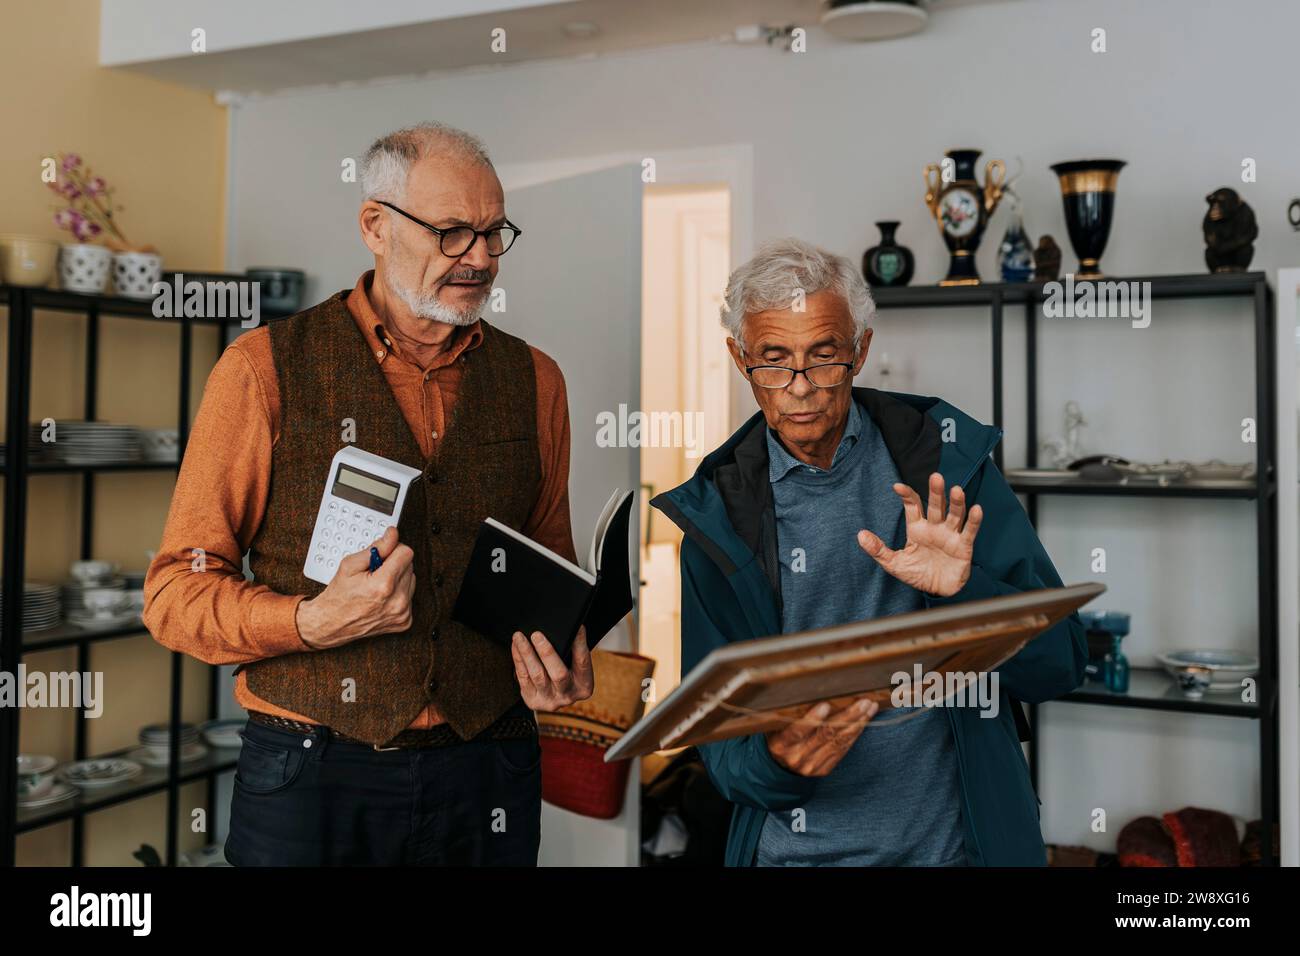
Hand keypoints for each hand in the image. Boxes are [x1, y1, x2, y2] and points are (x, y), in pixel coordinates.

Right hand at [296, 526, 414, 648]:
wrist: (332, 623)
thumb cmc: (339, 596)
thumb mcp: (350, 564)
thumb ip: (376, 547)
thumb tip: (393, 535)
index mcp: (384, 585)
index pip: (406, 552)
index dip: (393, 549)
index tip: (383, 553)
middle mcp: (397, 601)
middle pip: (410, 565)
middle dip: (394, 564)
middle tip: (374, 572)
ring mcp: (403, 613)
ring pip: (411, 580)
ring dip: (398, 578)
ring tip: (377, 586)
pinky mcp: (405, 621)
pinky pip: (410, 596)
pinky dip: (398, 593)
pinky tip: (383, 597)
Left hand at [511, 626, 594, 710]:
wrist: (555, 697)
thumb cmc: (567, 674)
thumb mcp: (576, 667)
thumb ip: (574, 650)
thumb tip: (570, 628)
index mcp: (584, 685)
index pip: (582, 662)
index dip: (579, 644)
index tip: (576, 627)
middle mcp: (568, 695)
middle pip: (558, 674)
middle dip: (546, 652)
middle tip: (536, 635)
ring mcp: (549, 701)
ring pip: (536, 675)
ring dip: (526, 653)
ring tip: (519, 637)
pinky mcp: (533, 701)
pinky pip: (523, 678)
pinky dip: (519, 660)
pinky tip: (516, 647)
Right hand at [766, 696, 878, 776]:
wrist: (779, 765)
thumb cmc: (779, 736)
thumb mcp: (775, 725)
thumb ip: (789, 713)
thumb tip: (810, 690)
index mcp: (781, 744)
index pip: (797, 731)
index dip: (812, 719)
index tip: (826, 705)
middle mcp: (796, 756)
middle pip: (825, 735)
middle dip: (847, 717)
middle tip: (863, 702)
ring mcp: (811, 765)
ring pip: (838, 742)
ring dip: (857, 724)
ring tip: (869, 708)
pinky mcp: (823, 769)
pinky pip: (842, 750)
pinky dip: (854, 734)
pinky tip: (863, 721)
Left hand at [857, 472, 982, 597]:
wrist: (938, 591)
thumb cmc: (917, 574)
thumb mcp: (894, 564)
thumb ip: (878, 549)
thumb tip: (860, 535)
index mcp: (917, 528)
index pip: (913, 506)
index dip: (907, 496)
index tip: (897, 487)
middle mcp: (935, 527)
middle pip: (936, 506)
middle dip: (936, 492)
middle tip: (935, 477)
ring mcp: (950, 535)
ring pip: (954, 515)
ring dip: (956, 503)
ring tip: (956, 489)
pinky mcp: (963, 546)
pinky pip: (969, 531)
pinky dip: (974, 521)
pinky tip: (976, 509)